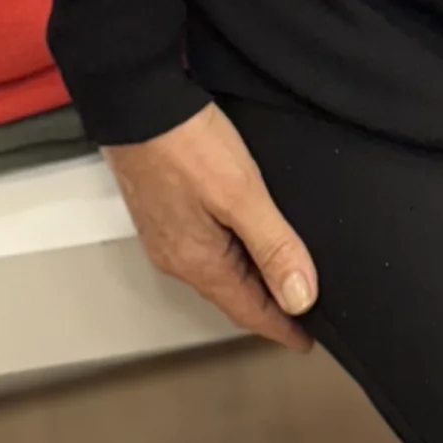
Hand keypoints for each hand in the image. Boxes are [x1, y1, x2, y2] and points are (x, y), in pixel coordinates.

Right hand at [102, 101, 319, 350]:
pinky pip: (203, 247)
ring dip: (248, 279)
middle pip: (231, 294)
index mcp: (198, 262)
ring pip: (216, 270)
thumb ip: (273, 245)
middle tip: (300, 310)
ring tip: (277, 277)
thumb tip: (301, 297)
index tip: (306, 340)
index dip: (282, 327)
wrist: (136, 102)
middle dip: (266, 306)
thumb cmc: (185, 144)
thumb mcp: (242, 194)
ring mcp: (166, 234)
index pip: (248, 311)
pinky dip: (230, 253)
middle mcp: (177, 257)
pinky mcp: (163, 210)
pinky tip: (242, 237)